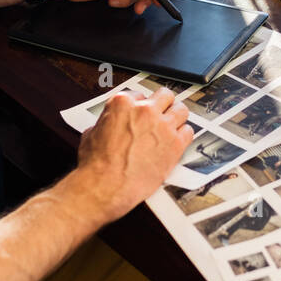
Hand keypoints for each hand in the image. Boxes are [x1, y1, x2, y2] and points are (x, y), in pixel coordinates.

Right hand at [73, 88, 193, 222]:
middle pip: (165, 96)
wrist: (105, 186)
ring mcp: (162, 126)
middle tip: (161, 114)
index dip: (141, 105)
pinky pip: (188, 131)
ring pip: (181, 109)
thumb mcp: (92, 133)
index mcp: (123, 103)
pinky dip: (184, 136)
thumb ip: (107, 122)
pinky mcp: (175, 144)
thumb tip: (109, 124)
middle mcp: (145, 110)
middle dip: (163, 105)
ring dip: (177, 117)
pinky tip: (177, 141)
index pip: (140, 94)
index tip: (142, 113)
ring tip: (174, 125)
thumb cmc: (96, 165)